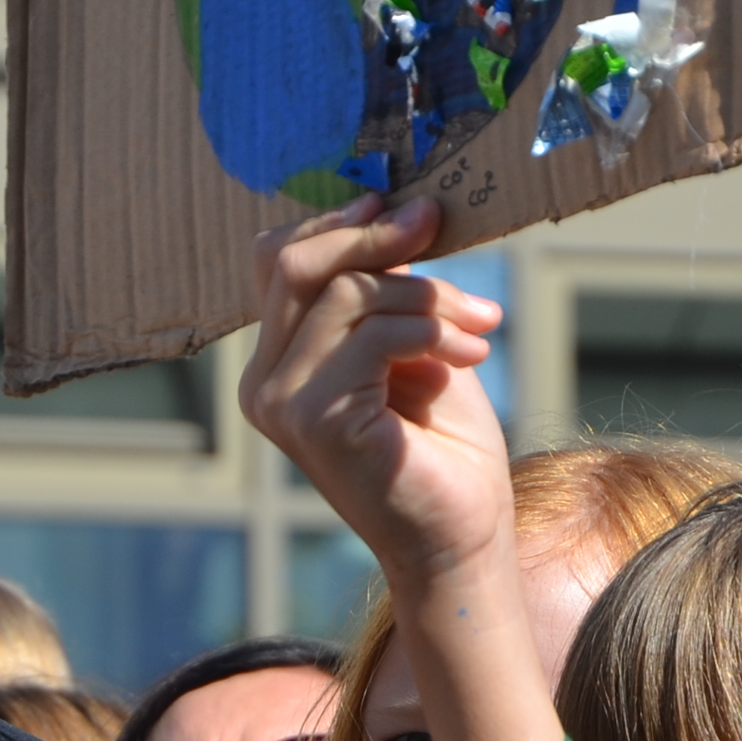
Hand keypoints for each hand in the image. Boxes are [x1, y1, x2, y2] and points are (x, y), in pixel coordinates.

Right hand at [238, 196, 514, 590]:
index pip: (277, 263)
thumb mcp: (414, 343)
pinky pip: (371, 336)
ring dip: (425, 295)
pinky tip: (467, 355)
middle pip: (294, 265)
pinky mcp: (313, 421)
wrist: (463, 535)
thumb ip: (390, 288)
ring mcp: (281, 404)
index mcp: (278, 362)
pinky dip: (429, 330)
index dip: (336, 223)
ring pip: (344, 294)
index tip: (404, 205)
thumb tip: (400, 207)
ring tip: (478, 326)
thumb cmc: (444, 446)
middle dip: (373, 236)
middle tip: (436, 224)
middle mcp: (263, 383)